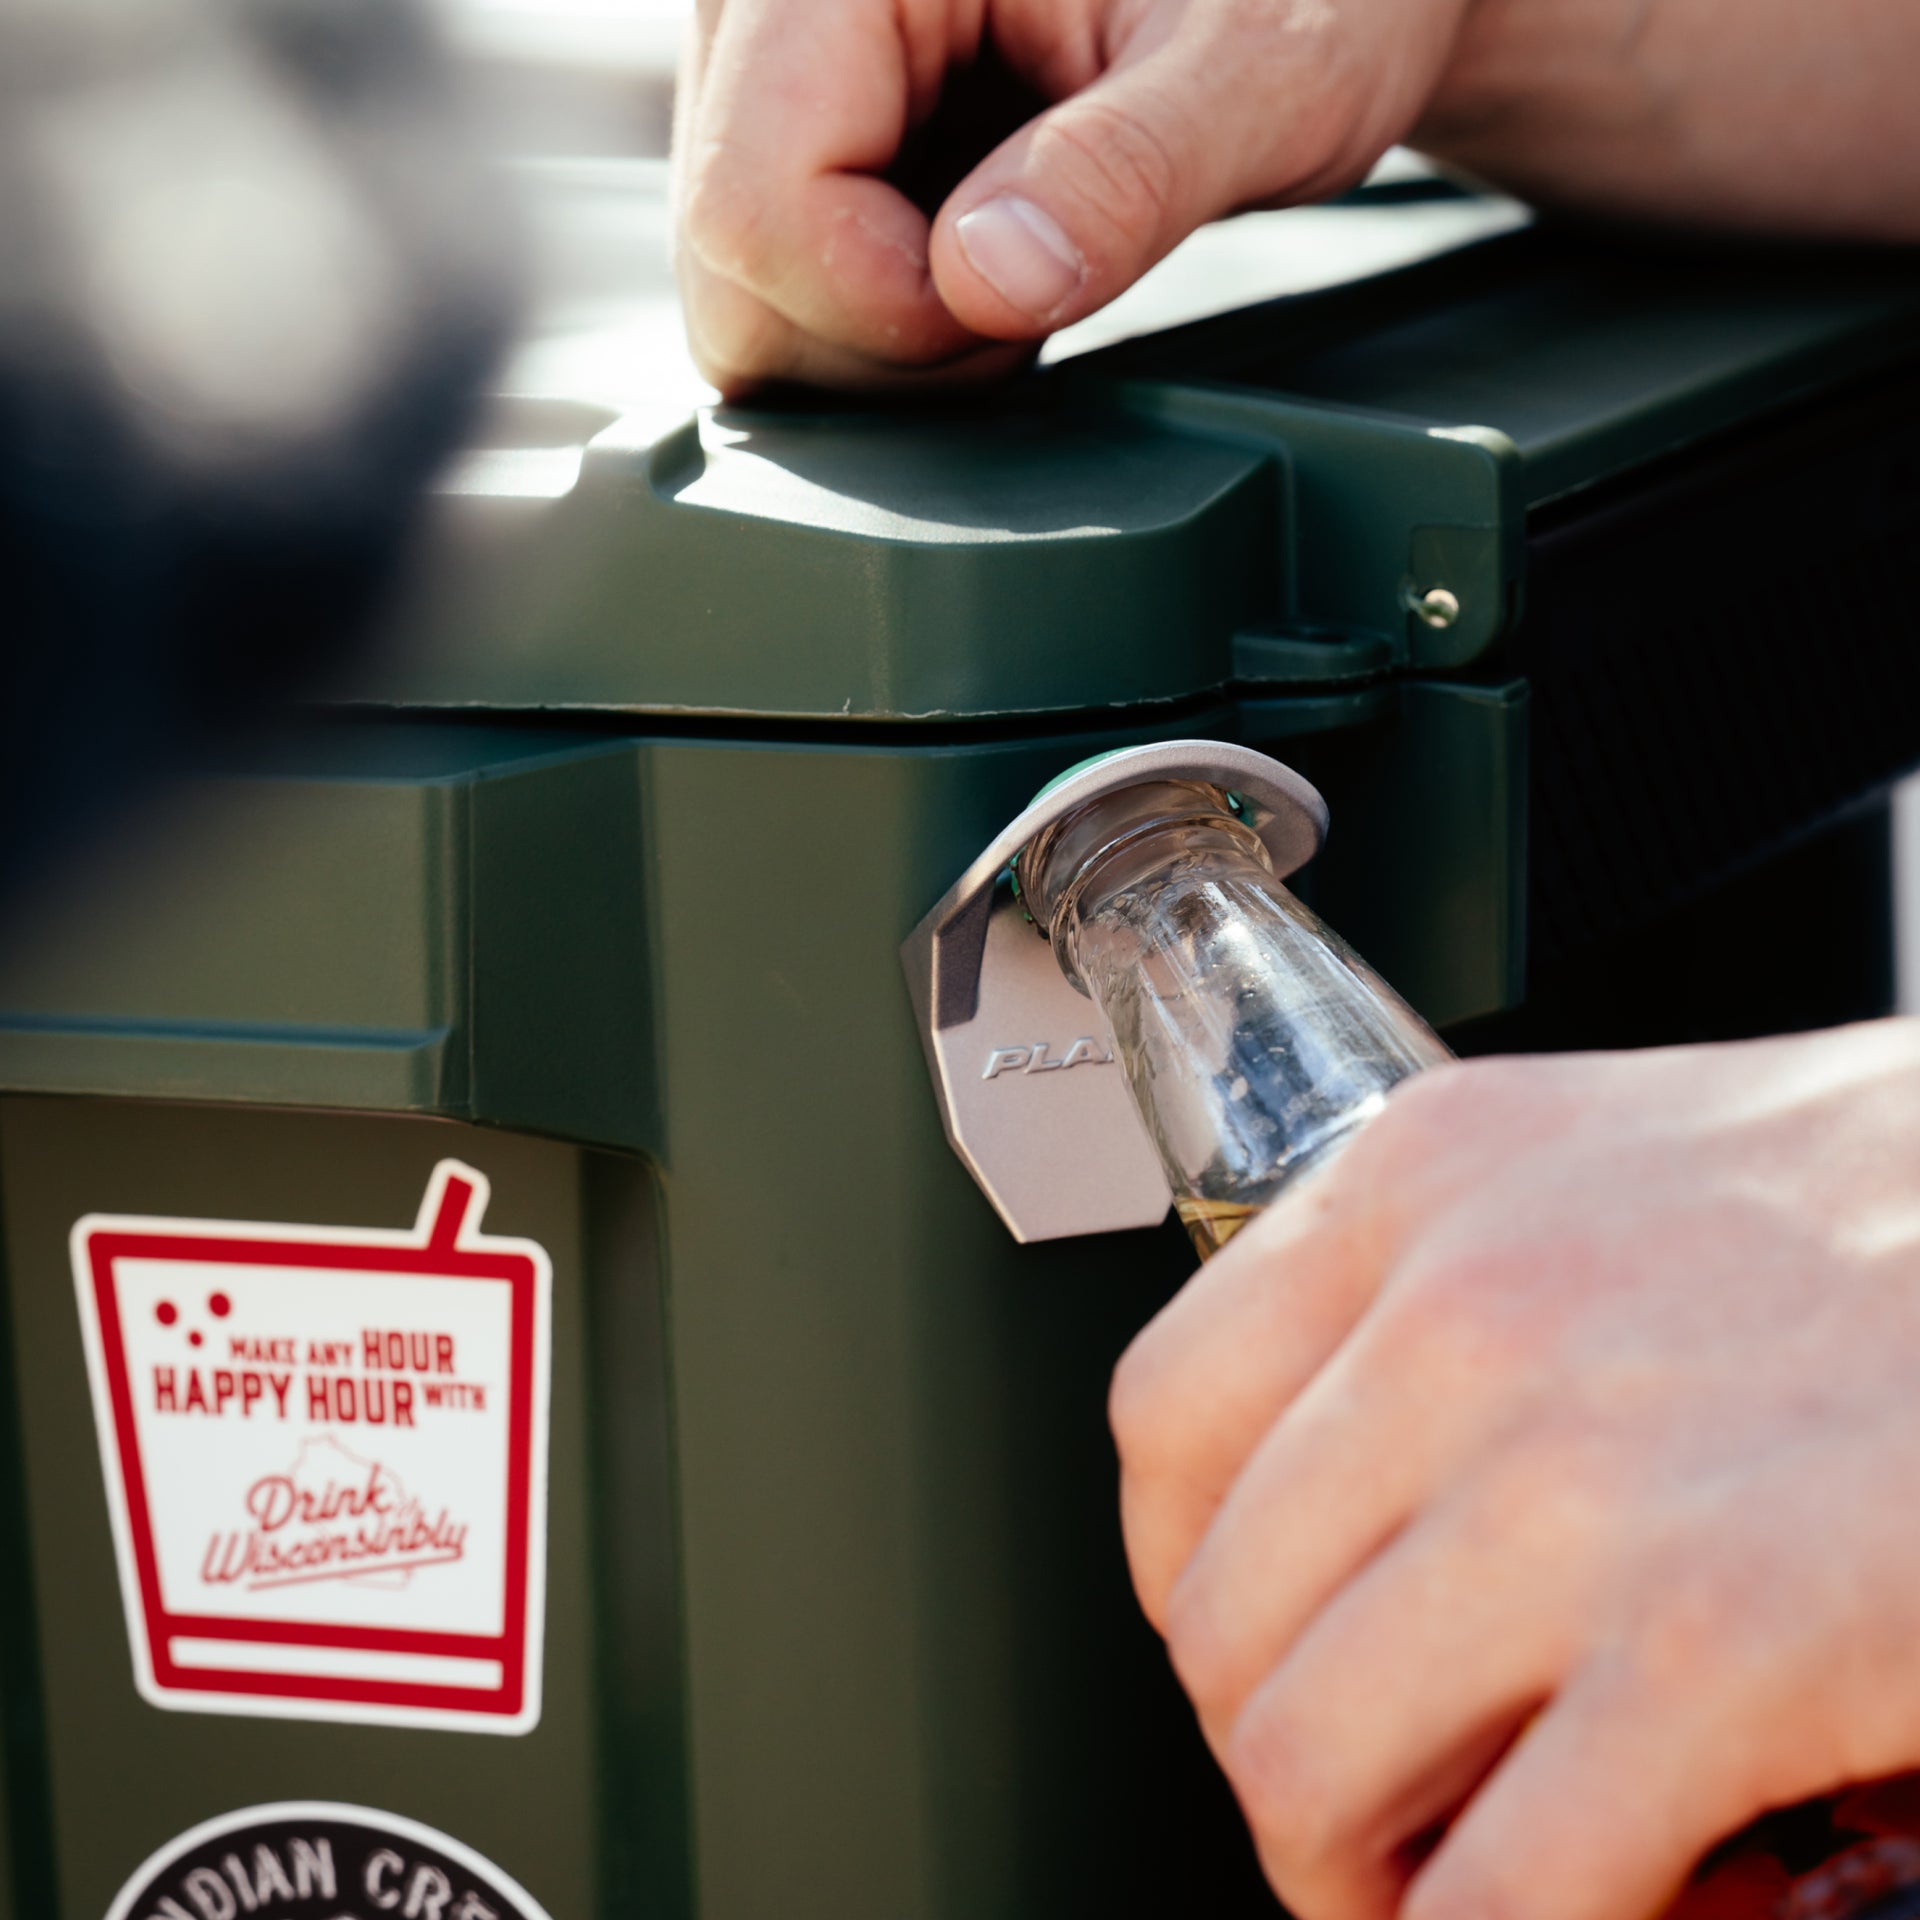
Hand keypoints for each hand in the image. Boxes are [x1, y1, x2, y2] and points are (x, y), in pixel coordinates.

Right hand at [675, 0, 1919, 397]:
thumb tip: (986, 285)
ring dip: (889, 341)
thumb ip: (1129, 175)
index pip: (756, 209)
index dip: (888, 314)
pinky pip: (790, 284)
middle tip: (1030, 286)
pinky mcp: (809, 128)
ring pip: (749, 298)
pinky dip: (891, 320)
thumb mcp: (1261, 72)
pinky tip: (985, 262)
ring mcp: (773, 68)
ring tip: (1020, 262)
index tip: (1027, 299)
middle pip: (729, 269)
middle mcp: (769, 0)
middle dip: (881, 345)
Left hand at [1112, 1018, 1919, 1919]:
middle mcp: (1464, 1310)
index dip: (1182, 1576)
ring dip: (1364, 1871)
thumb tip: (1351, 1487)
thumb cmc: (1891, 1200)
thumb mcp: (1602, 1170)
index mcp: (1419, 1182)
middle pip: (1222, 1616)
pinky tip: (1630, 1908)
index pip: (1161, 1419)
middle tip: (1384, 1796)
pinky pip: (1503, 1890)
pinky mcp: (1724, 1639)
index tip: (1251, 1640)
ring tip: (1471, 1875)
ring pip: (1305, 1764)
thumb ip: (1451, 1291)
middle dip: (1282, 1747)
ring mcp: (1576, 1475)